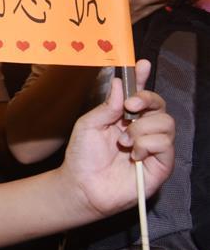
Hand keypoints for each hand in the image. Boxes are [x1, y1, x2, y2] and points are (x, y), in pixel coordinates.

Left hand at [61, 60, 173, 218]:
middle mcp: (142, 130)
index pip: (140, 95)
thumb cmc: (83, 156)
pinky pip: (166, 144)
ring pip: (166, 123)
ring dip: (142, 128)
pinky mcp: (160, 165)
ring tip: (123, 141)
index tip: (140, 64)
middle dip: (147, 99)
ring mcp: (153, 147)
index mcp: (124, 118)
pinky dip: (148, 144)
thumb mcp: (90, 124)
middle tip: (130, 106)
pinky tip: (133, 153)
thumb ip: (108, 105)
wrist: (81, 185)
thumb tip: (120, 83)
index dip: (142, 79)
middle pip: (160, 105)